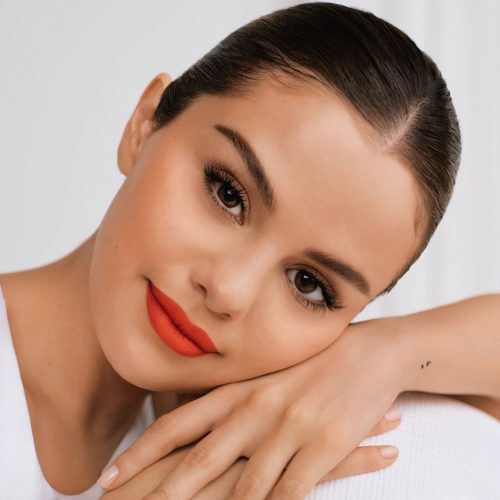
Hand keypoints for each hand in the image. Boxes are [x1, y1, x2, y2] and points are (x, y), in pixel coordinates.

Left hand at [100, 317, 406, 498]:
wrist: (370, 352)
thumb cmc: (314, 365)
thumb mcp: (267, 376)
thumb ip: (234, 401)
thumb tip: (198, 428)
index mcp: (239, 390)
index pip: (178, 423)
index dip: (141, 452)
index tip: (109, 477)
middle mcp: (258, 408)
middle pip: (201, 460)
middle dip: (164, 495)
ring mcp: (291, 427)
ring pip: (247, 487)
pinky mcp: (326, 445)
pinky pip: (292, 492)